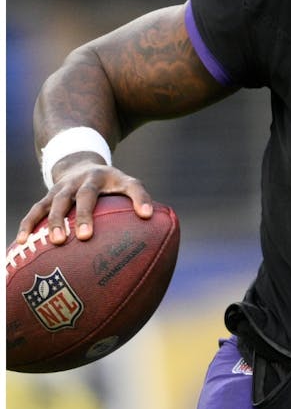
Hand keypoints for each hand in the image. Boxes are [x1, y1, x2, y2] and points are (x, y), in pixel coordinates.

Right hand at [14, 160, 152, 246]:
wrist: (79, 165)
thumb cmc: (110, 182)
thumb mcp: (127, 183)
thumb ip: (140, 197)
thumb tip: (149, 216)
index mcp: (107, 178)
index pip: (127, 186)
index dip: (137, 199)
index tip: (145, 215)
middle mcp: (82, 181)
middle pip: (83, 196)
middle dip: (83, 215)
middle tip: (85, 236)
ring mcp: (62, 188)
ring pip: (55, 203)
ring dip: (54, 221)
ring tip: (55, 242)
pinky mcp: (47, 197)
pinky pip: (36, 211)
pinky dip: (28, 225)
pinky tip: (22, 243)